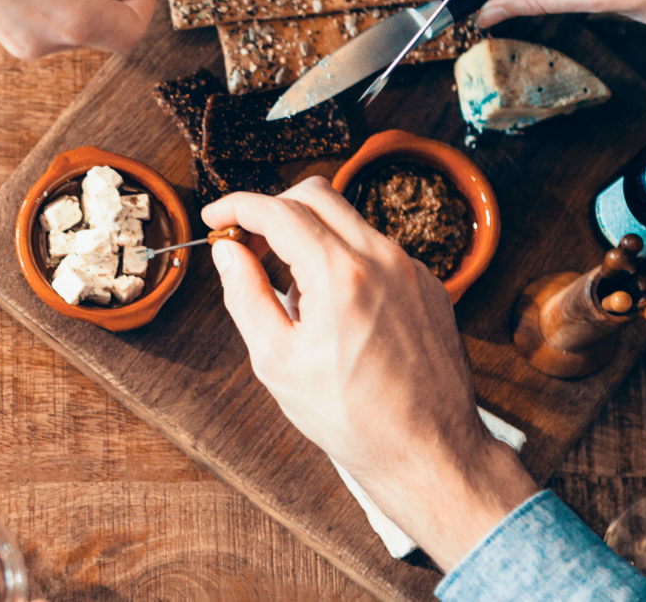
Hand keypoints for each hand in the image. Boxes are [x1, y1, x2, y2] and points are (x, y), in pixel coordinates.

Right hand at [202, 177, 537, 570]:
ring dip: (310, 235)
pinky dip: (344, 259)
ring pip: (349, 221)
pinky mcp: (429, 285)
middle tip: (249, 243)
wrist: (427, 450)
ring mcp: (412, 269)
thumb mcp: (276, 360)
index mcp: (340, 275)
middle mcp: (382, 259)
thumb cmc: (351, 416)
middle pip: (316, 194)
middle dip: (273, 208)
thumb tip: (228, 252)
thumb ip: (245, 295)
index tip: (216, 218)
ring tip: (293, 293)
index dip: (238, 206)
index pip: (279, 210)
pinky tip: (334, 308)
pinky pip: (377, 250)